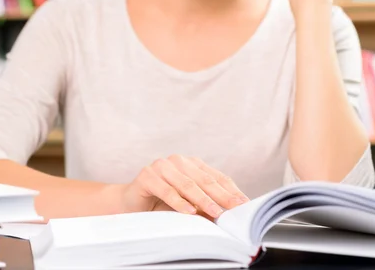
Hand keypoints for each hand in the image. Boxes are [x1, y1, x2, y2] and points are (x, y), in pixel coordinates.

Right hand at [117, 155, 248, 218]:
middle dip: (222, 196)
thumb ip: (205, 204)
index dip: (231, 191)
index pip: (216, 177)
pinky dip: (179, 202)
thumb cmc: (161, 203)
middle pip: (204, 180)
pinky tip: (189, 212)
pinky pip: (166, 190)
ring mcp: (161, 166)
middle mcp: (177, 161)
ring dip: (202, 200)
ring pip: (187, 184)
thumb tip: (228, 213)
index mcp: (191, 164)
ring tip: (215, 212)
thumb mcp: (188, 204)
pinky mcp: (147, 175)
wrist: (130, 203)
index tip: (244, 205)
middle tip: (234, 209)